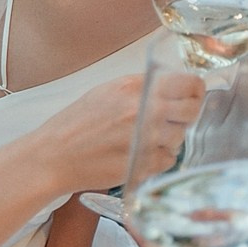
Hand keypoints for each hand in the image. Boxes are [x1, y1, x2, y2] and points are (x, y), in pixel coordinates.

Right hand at [20, 73, 202, 195]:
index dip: (195, 91)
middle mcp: (142, 109)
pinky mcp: (141, 163)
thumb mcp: (107, 92)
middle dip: (188, 116)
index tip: (193, 96)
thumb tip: (175, 86)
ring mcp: (143, 138)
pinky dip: (159, 160)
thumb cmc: (76, 124)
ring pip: (181, 137)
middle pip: (192, 110)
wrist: (52, 156)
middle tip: (175, 121)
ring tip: (147, 140)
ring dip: (170, 140)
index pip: (188, 83)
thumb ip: (142, 87)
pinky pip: (168, 161)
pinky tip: (140, 156)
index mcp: (134, 87)